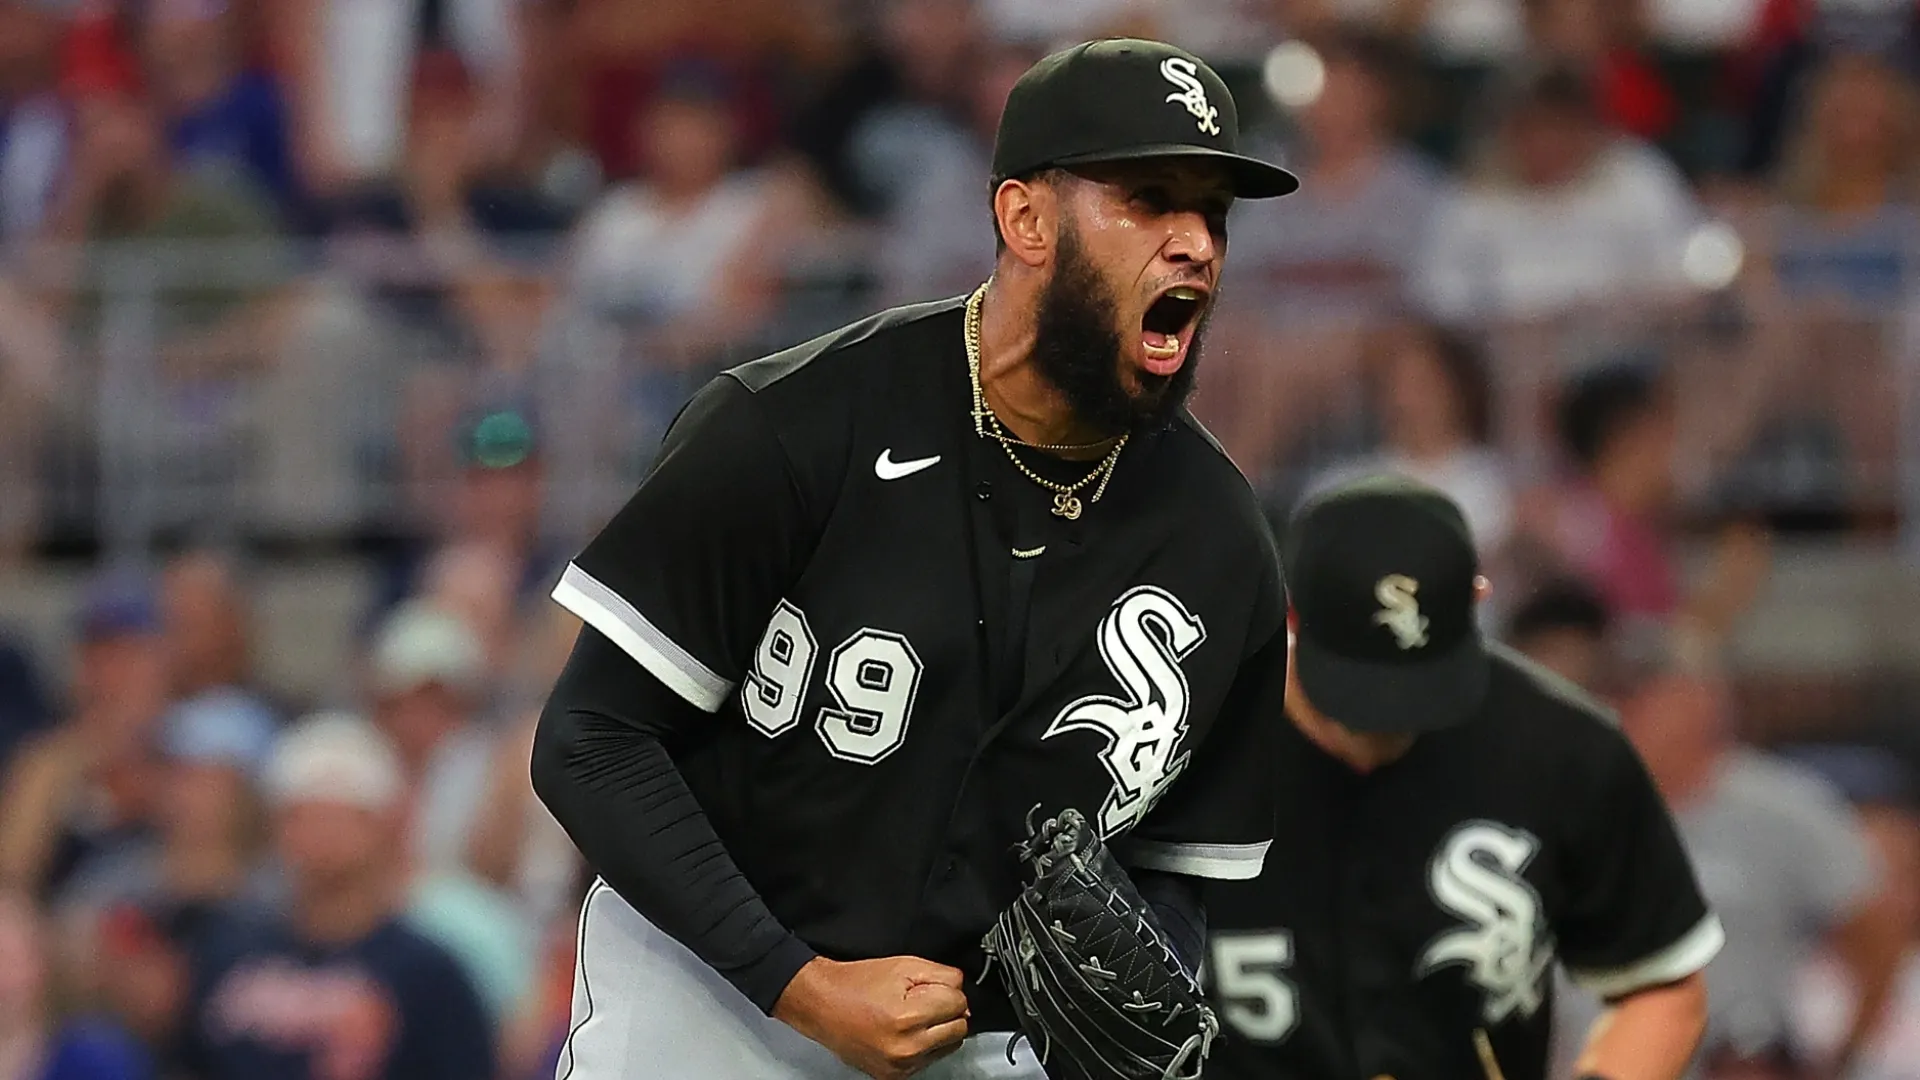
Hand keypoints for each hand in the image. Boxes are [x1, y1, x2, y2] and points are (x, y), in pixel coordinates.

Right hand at [773, 956, 969, 1079]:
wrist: (821, 1004)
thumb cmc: (856, 984)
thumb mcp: (904, 965)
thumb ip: (942, 976)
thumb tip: (962, 989)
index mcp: (908, 1018)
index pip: (958, 1004)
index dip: (947, 990)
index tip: (931, 987)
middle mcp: (906, 1048)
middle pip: (959, 1028)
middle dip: (946, 1010)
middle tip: (923, 1000)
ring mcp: (900, 1067)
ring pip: (949, 1046)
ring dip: (939, 1030)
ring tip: (912, 1015)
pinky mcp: (894, 1077)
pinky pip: (929, 1060)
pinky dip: (924, 1045)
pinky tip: (905, 1031)